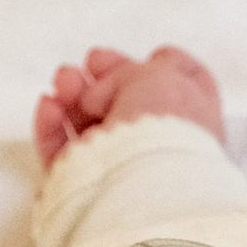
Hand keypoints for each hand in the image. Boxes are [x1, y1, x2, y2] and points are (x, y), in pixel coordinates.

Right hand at [33, 45, 223, 169]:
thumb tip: (110, 84)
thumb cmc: (165, 127)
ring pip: (92, 128)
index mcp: (196, 127)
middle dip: (107, 78)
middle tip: (94, 61)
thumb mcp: (164, 76)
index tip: (153, 56)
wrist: (143, 184)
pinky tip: (50, 104)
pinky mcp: (86, 190)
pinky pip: (63, 155)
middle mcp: (163, 151)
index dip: (167, 70)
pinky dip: (51, 126)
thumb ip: (138, 70)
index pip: (186, 96)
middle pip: (130, 107)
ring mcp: (124, 172)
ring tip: (66, 80)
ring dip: (74, 95)